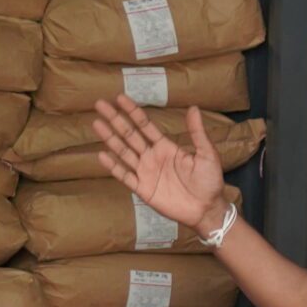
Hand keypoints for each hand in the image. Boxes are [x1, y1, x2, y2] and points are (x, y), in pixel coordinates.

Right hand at [93, 96, 225, 234]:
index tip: (119, 97)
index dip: (132, 112)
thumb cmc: (209, 181)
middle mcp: (151, 157)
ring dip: (110, 138)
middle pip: (129, 135)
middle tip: (100, 104)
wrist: (207, 209)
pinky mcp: (143, 189)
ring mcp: (145, 172)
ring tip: (96, 124)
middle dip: (115, 119)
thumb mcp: (207, 154)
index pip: (144, 125)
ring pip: (123, 152)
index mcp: (165, 147)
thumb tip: (193, 108)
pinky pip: (125, 176)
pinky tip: (102, 155)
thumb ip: (197, 132)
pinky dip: (113, 166)